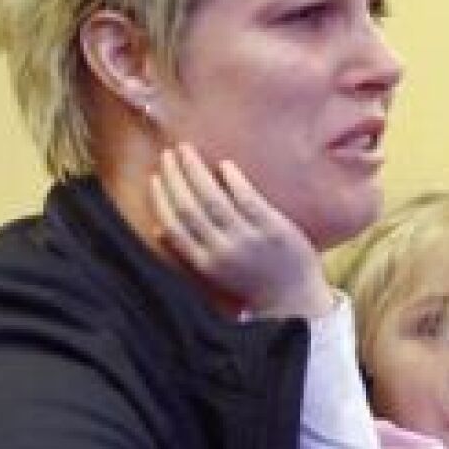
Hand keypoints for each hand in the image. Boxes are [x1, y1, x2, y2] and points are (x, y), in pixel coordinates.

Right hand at [150, 144, 333, 318]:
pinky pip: (247, 199)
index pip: (174, 227)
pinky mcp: (272, 229)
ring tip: (186, 151)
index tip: (154, 177)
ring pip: (213, 200)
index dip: (160, 200)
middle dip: (174, 178)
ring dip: (195, 171)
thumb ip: (189, 251)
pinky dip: (233, 180)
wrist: (294, 298)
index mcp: (205, 264)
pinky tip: (224, 164)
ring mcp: (248, 239)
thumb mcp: (215, 273)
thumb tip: (157, 230)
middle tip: (167, 154)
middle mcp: (222, 252)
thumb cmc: (252, 282)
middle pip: (189, 208)